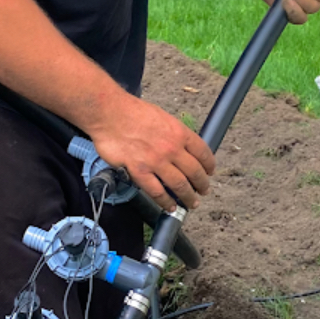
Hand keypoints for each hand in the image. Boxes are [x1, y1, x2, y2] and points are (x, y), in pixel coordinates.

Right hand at [85, 94, 214, 211]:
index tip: (210, 172)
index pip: (202, 152)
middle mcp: (171, 148)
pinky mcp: (140, 171)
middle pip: (194, 172)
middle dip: (202, 184)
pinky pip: (157, 191)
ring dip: (188, 197)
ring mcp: (156, 161)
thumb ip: (172, 133)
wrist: (110, 113)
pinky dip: (165, 202)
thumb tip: (179, 145)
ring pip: (179, 185)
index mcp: (179, 132)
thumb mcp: (162, 117)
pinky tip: (170, 207)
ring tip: (191, 203)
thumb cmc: (131, 111)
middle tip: (203, 190)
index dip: (209, 165)